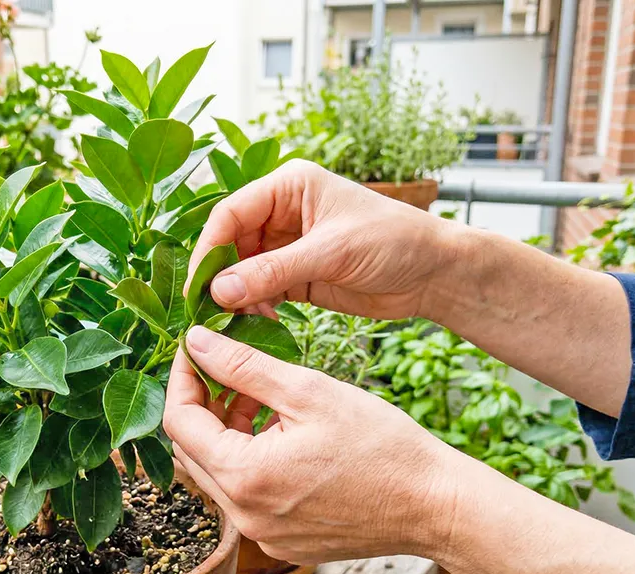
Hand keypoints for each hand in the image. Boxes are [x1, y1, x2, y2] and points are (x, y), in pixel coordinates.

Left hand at [163, 325, 464, 563]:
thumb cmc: (382, 446)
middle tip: (232, 370)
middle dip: (204, 406)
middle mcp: (244, 516)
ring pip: (220, 476)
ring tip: (263, 400)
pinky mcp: (284, 542)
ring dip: (228, 434)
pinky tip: (284, 437)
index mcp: (244, 477)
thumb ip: (244, 366)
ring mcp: (263, 535)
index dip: (182, 379)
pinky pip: (248, 498)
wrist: (434, 505)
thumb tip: (196, 343)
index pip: (179, 422)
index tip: (198, 350)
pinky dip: (252, 463)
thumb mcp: (309, 391)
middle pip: (193, 452)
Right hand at [191, 160, 455, 320]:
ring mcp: (289, 246)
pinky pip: (261, 292)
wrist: (435, 273)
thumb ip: (274, 271)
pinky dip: (253, 310)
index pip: (231, 213)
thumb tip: (220, 290)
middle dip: (220, 277)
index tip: (199, 284)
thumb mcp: (331, 252)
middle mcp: (283, 213)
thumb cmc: (394, 241)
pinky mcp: (298, 277)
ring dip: (235, 297)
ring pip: (243, 271)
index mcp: (289, 187)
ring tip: (233, 323)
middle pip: (231, 244)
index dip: (210, 248)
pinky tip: (254, 325)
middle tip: (209, 312)